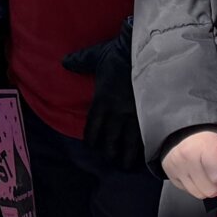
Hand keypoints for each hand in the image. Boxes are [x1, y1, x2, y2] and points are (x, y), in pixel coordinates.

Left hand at [69, 19, 142, 171]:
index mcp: (102, 101)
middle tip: (111, 159)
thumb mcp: (96, 56)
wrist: (147, 51)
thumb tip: (63, 62)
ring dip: (127, 156)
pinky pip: (148, 137)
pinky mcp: (152, 114)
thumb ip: (80, 61)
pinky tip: (147, 155)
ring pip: (129, 143)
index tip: (93, 146)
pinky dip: (146, 148)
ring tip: (126, 165)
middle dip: (110, 152)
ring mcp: (135, 115)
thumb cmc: (119, 54)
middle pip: (110, 140)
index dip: (92, 140)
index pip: (92, 128)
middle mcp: (117, 112)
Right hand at [162, 128, 216, 199]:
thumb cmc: (209, 140)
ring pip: (199, 193)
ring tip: (213, 180)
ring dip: (210, 190)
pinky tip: (202, 179)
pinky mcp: (170, 173)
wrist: (184, 132)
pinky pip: (188, 191)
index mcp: (204, 147)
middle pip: (210, 189)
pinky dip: (198, 188)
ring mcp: (177, 166)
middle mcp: (187, 157)